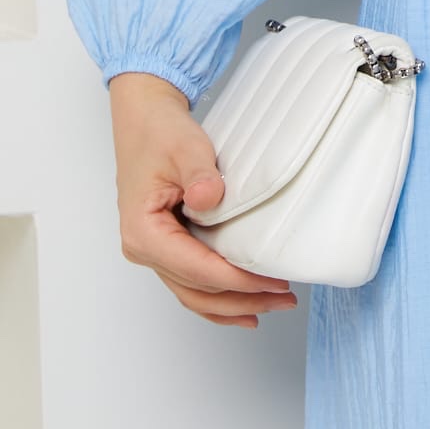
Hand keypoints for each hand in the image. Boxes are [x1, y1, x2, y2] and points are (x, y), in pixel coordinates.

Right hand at [108, 71, 298, 328]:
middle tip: (285, 300)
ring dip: (233, 305)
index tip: (273, 282)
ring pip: (194, 293)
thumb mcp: (184, 147)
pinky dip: (218, 298)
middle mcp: (144, 250)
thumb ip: (198, 174)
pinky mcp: (167, 246)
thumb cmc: (160, 132)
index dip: (237, 281)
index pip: (197, 269)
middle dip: (243, 300)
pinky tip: (244, 309)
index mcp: (144, 233)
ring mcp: (154, 251)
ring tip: (274, 305)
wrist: (145, 119)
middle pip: (197, 290)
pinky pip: (192, 282)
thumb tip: (208, 199)